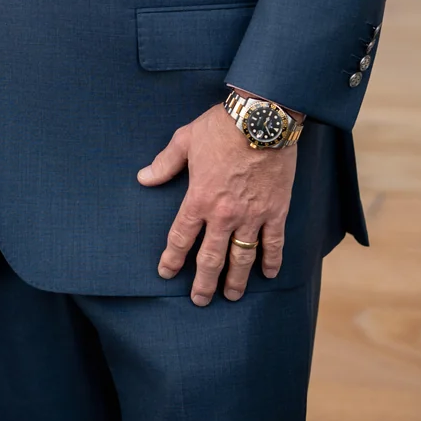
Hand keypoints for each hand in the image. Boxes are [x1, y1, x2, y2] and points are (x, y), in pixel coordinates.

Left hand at [137, 103, 296, 305]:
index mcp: (199, 198)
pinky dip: (271, 261)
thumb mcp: (185, 140)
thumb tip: (144, 178)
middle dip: (203, 282)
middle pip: (211, 258)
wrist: (261, 120)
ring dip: (236, 280)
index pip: (181, 237)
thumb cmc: (220, 127)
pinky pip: (274, 243)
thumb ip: (165, 163)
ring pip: (242, 258)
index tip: (166, 272)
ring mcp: (252, 216)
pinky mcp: (276, 211)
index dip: (172, 258)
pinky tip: (269, 275)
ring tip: (231, 296)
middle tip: (199, 300)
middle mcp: (224, 214)